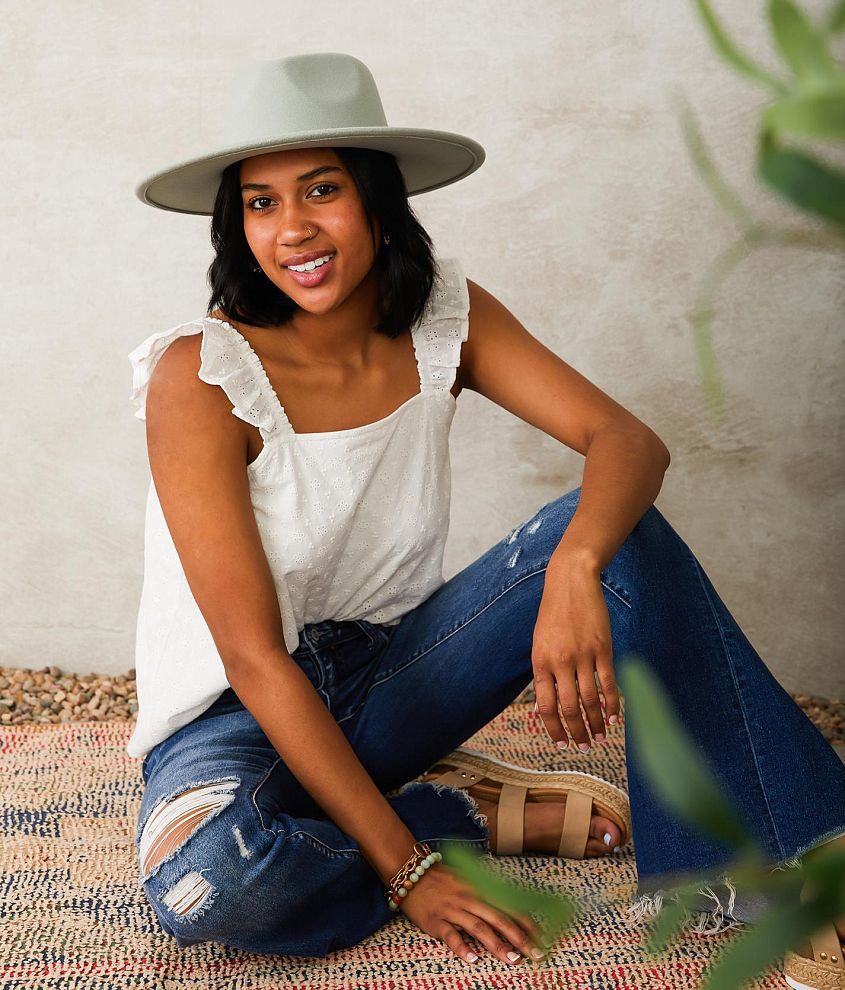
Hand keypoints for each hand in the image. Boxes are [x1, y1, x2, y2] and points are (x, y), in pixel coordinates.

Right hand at [397, 860, 546, 965]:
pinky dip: (462, 948)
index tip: (543, 937)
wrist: (412, 873)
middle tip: (536, 954)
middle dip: (520, 938)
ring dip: (497, 944)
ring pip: (479, 928)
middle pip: (499, 919)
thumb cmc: (443, 879)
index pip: (509, 907)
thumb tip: (512, 906)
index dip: (527, 923)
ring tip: (513, 959)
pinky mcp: (436, 921)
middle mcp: (469, 898)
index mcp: (479, 889)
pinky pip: (451, 936)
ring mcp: (453, 910)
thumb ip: (487, 893)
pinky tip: (473, 960)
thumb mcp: (468, 880)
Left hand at [532, 552, 620, 749]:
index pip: (546, 706)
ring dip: (596, 723)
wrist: (571, 582)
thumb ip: (544, 673)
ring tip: (600, 737)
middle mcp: (560, 662)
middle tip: (584, 747)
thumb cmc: (553, 613)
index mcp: (540, 662)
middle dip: (576, 732)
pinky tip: (615, 718)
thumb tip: (546, 705)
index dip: (553, 729)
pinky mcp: (603, 649)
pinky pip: (608, 684)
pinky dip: (613, 704)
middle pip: (569, 708)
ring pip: (590, 700)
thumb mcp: (539, 642)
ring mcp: (583, 656)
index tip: (560, 743)